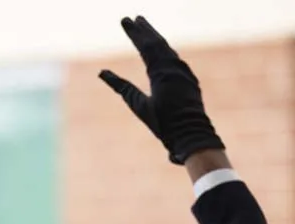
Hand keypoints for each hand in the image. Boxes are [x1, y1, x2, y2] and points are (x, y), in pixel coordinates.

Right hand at [99, 16, 224, 163]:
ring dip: (156, 38)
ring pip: (168, 49)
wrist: (192, 135)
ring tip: (147, 29)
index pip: (145, 46)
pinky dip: (166, 51)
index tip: (125, 20)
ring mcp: (184, 72)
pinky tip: (163, 51)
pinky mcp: (189, 80)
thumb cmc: (164, 124)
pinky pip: (175, 59)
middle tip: (135, 17)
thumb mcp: (139, 106)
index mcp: (160, 72)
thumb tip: (102, 72)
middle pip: (158, 42)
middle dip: (145, 30)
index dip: (134, 32)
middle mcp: (174, 67)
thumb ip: (121, 87)